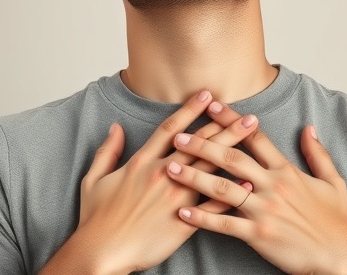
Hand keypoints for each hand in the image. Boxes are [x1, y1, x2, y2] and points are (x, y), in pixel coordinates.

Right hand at [41, 91, 259, 274]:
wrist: (101, 252)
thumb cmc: (95, 219)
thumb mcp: (93, 179)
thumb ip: (107, 151)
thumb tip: (115, 128)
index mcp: (141, 163)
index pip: (170, 129)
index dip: (190, 110)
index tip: (207, 95)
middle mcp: (161, 175)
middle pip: (199, 144)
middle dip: (224, 125)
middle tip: (246, 112)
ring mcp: (175, 198)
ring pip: (210, 167)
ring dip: (234, 149)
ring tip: (253, 137)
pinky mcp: (183, 221)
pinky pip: (212, 205)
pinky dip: (232, 192)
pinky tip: (250, 182)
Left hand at [166, 103, 346, 274]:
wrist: (340, 257)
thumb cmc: (336, 222)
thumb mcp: (334, 182)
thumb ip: (318, 154)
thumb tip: (309, 128)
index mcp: (286, 171)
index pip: (255, 138)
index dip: (232, 121)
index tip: (212, 107)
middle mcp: (272, 186)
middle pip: (231, 158)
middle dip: (203, 144)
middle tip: (180, 136)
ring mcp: (264, 210)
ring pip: (221, 188)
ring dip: (193, 176)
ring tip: (171, 167)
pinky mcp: (258, 235)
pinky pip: (224, 224)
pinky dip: (202, 218)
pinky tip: (183, 213)